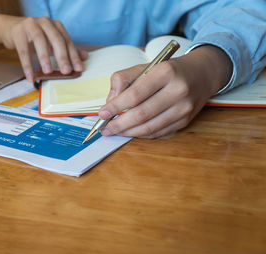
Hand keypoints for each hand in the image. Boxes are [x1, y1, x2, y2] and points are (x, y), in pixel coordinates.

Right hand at [0, 15, 87, 81]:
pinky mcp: (18, 32)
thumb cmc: (35, 38)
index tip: (78, 69)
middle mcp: (45, 23)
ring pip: (40, 41)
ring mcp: (31, 25)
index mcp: (56, 25)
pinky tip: (30, 76)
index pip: (67, 41)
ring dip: (44, 58)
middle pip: (56, 39)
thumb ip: (67, 49)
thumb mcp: (51, 43)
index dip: (73, 55)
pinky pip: (23, 50)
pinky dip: (27, 65)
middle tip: (66, 71)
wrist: (11, 29)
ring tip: (47, 72)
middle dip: (62, 56)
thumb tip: (85, 57)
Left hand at [99, 45, 232, 137]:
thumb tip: (110, 103)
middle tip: (105, 128)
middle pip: (142, 114)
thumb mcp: (145, 66)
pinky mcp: (186, 120)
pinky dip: (142, 134)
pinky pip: (159, 132)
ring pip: (150, 127)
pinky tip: (131, 132)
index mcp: (165, 72)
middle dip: (119, 124)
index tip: (102, 114)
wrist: (203, 73)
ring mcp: (184, 108)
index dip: (116, 107)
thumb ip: (123, 80)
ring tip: (115, 131)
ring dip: (128, 132)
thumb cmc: (168, 70)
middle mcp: (178, 90)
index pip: (135, 94)